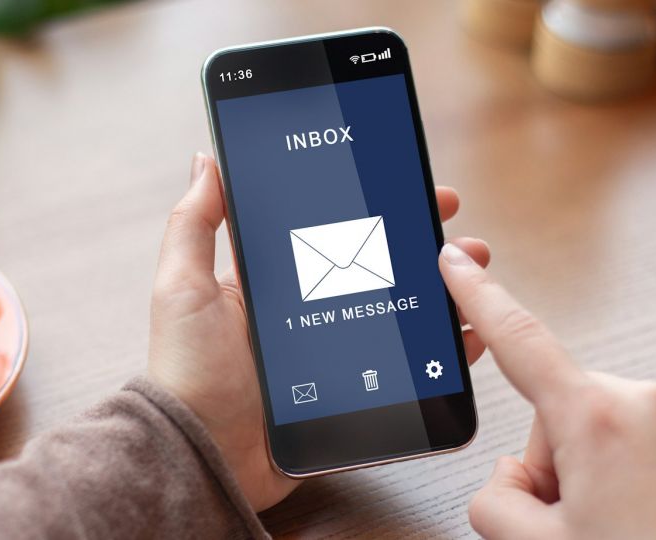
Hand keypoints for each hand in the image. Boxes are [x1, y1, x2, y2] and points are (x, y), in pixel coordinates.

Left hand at [148, 153, 491, 510]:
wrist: (203, 455)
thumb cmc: (186, 372)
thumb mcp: (182, 288)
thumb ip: (194, 225)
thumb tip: (207, 160)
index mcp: (270, 285)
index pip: (331, 232)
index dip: (371, 206)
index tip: (405, 182)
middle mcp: (306, 315)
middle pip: (376, 270)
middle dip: (420, 246)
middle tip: (455, 232)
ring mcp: (333, 358)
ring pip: (400, 317)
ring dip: (442, 293)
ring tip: (473, 276)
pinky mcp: (351, 398)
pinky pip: (407, 374)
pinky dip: (441, 355)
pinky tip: (467, 337)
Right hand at [438, 242, 655, 538]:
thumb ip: (495, 499)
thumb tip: (511, 480)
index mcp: (598, 418)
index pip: (518, 340)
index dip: (476, 296)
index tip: (457, 262)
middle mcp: (647, 405)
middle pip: (557, 415)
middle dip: (552, 467)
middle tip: (570, 525)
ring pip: (600, 434)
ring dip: (593, 479)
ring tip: (616, 533)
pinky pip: (643, 447)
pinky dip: (632, 482)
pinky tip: (643, 529)